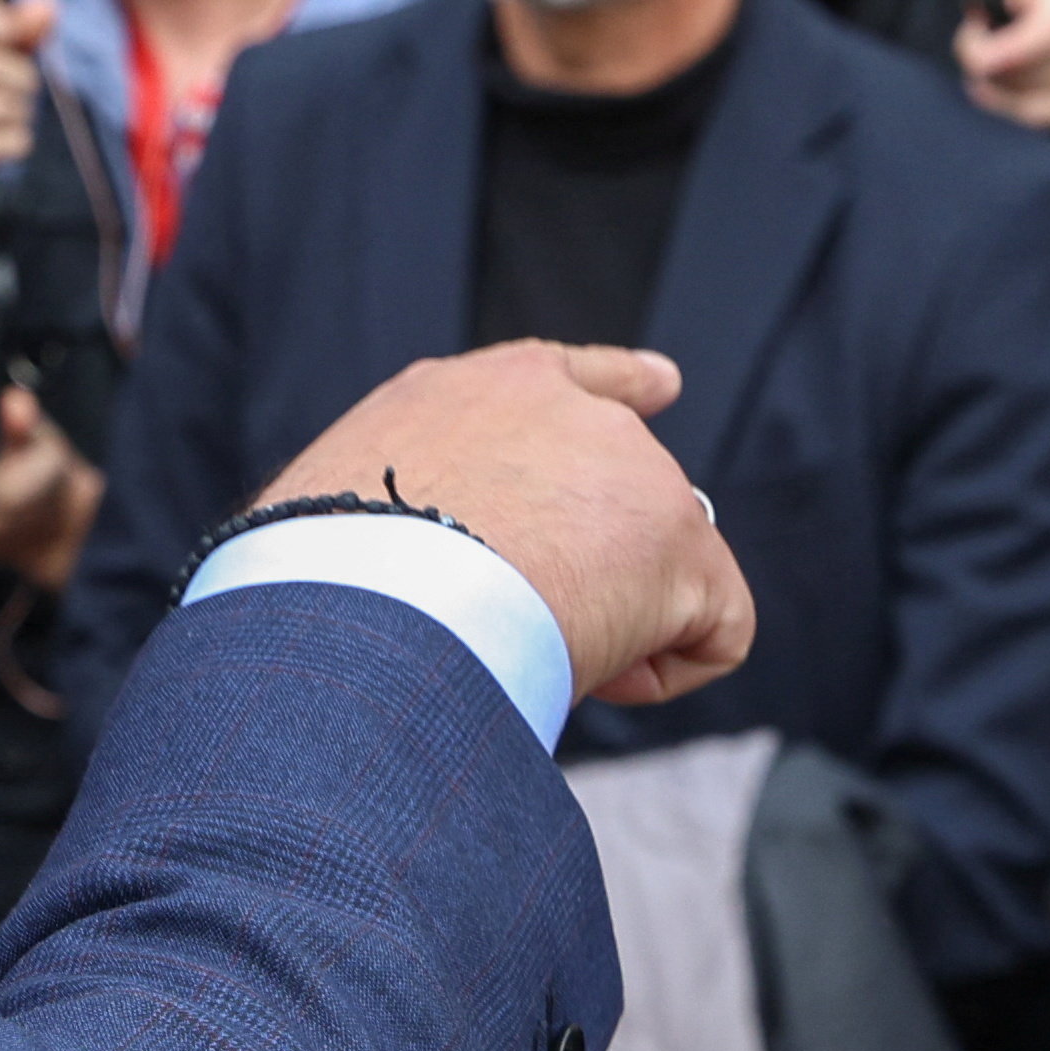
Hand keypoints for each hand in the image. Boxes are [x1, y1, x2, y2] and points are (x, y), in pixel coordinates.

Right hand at [251, 339, 751, 705]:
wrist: (373, 603)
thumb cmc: (335, 581)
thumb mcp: (359, 511)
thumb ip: (418, 510)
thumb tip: (439, 580)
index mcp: (475, 395)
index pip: (565, 375)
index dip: (619, 385)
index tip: (663, 384)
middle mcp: (565, 410)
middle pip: (623, 494)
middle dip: (594, 566)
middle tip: (514, 624)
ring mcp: (632, 468)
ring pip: (659, 571)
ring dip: (608, 623)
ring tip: (524, 647)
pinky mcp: (680, 541)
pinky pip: (714, 630)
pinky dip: (662, 671)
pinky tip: (594, 675)